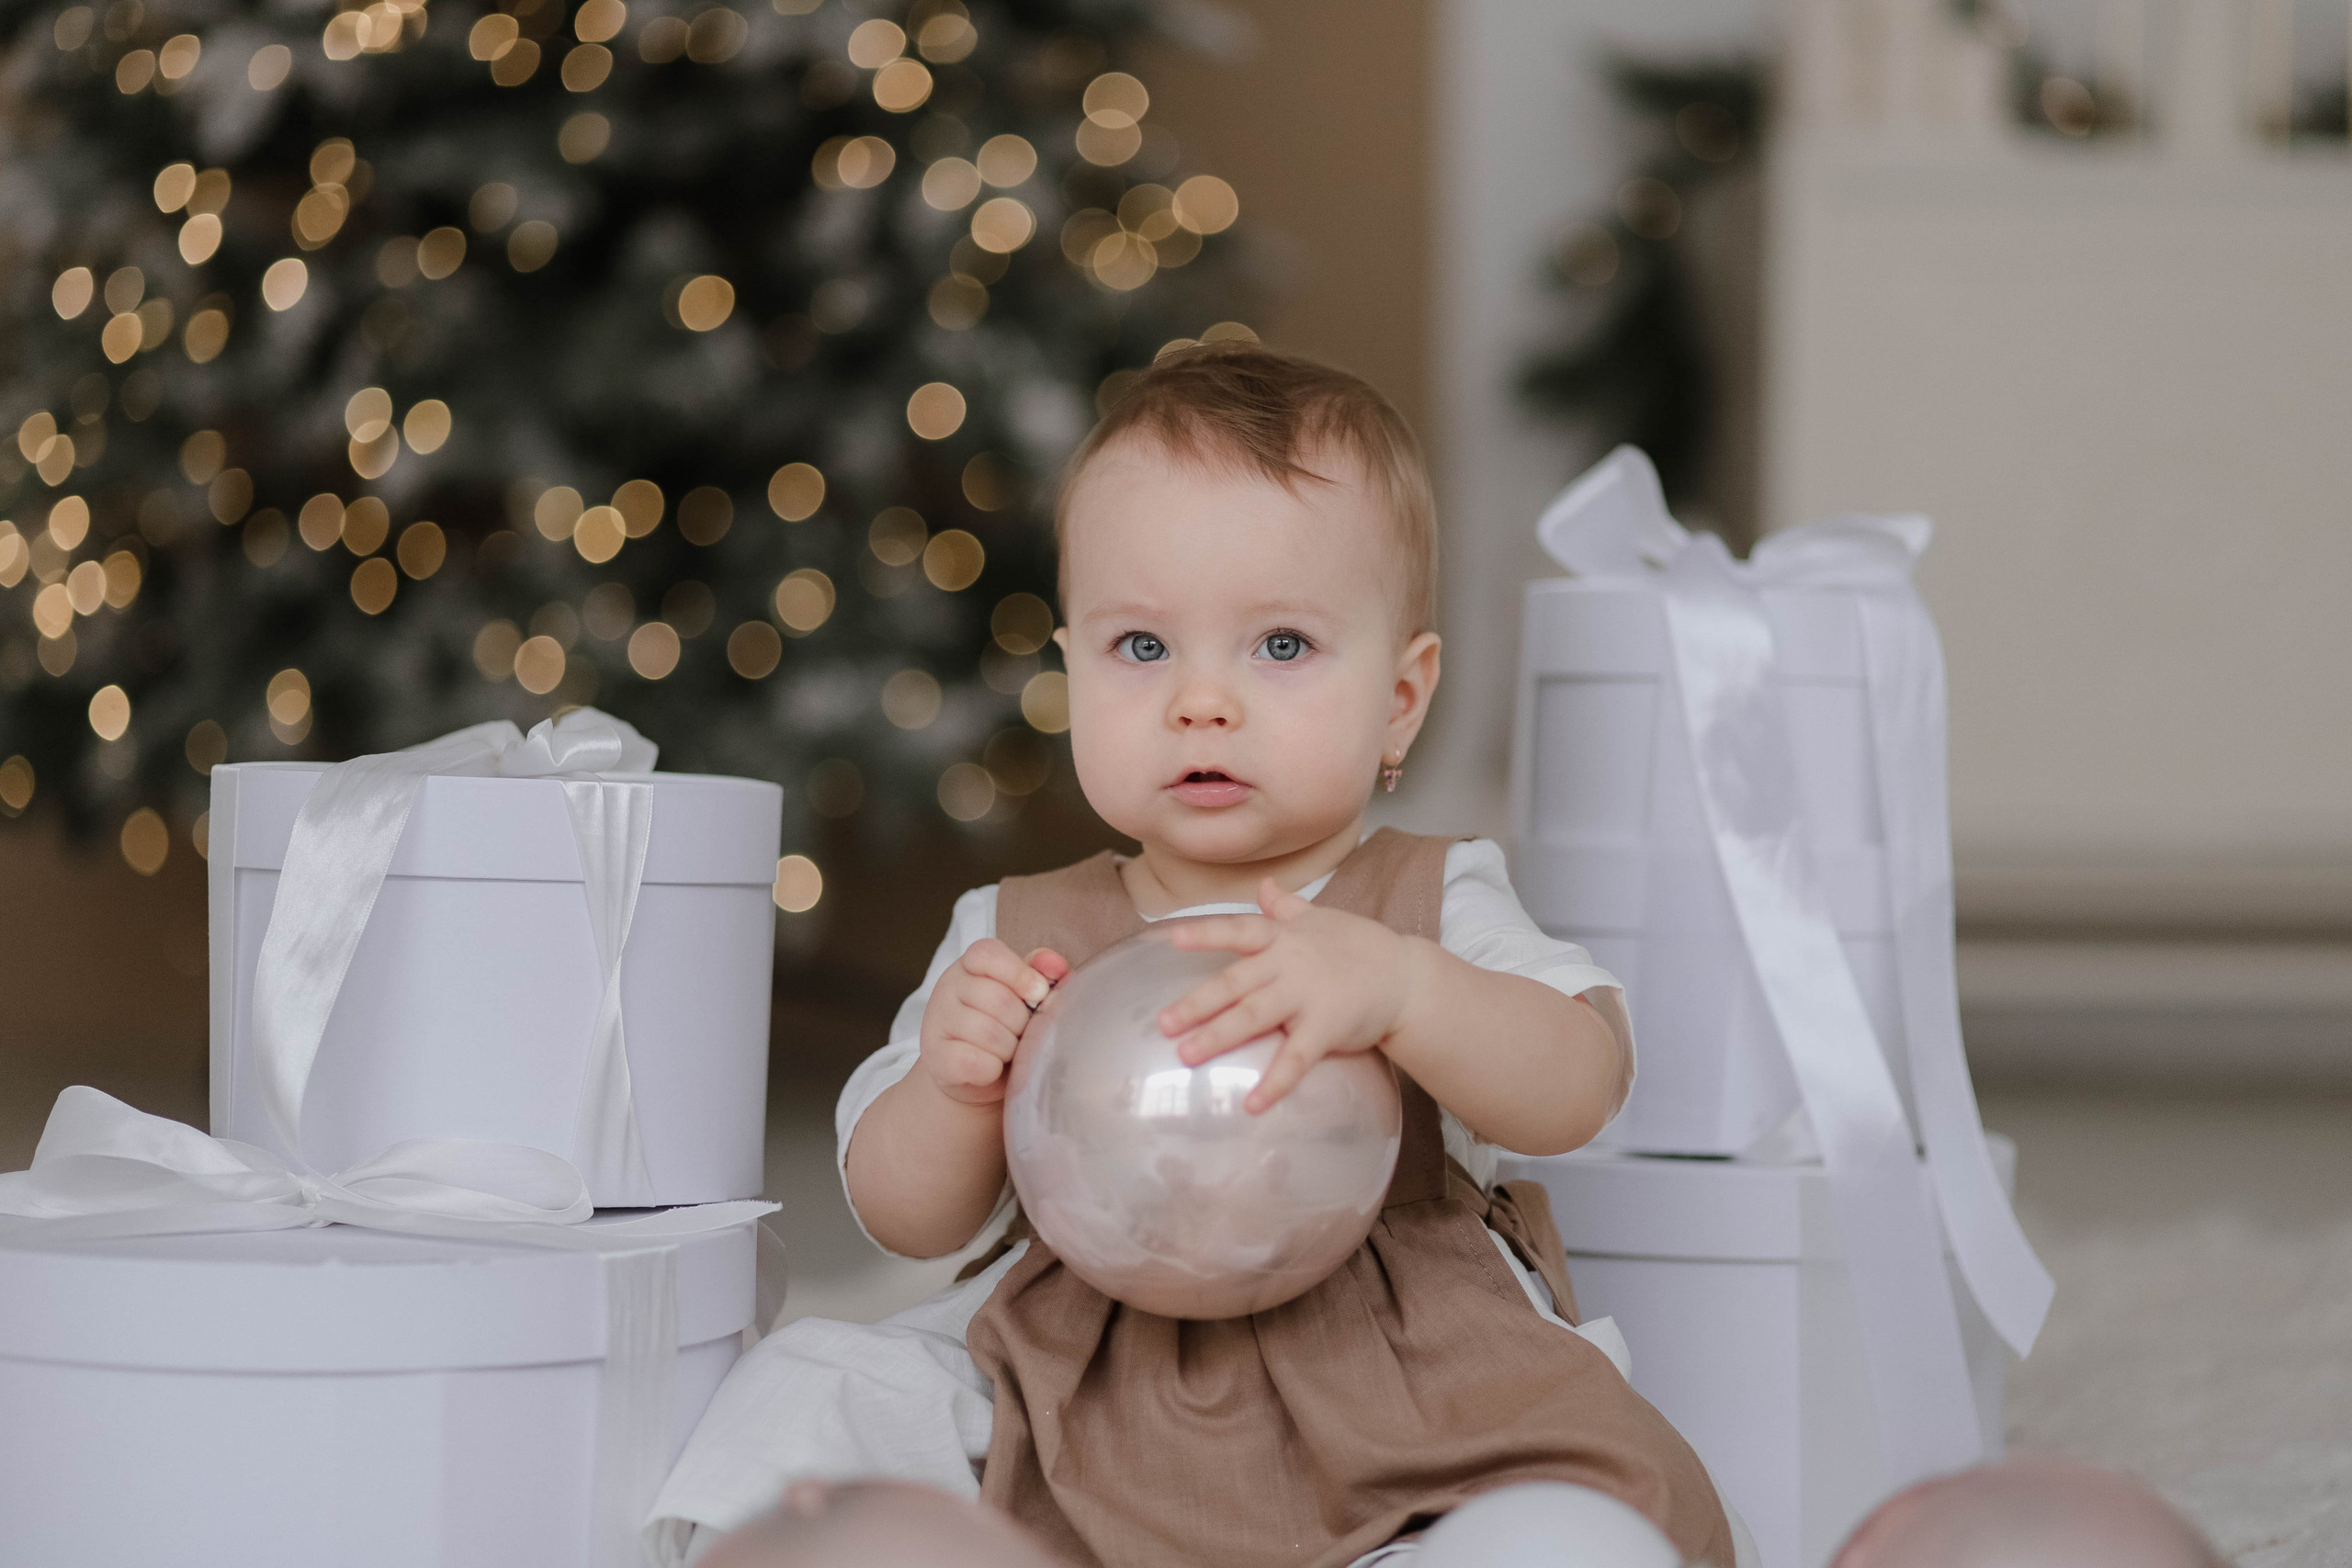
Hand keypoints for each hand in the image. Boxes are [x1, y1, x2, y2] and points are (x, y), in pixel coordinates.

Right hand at [917, 939, 1070, 1106]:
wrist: (974, 1075)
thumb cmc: (1004, 1028)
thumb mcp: (1022, 997)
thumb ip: (1040, 974)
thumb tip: (1057, 966)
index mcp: (970, 965)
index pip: (988, 954)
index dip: (1019, 973)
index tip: (1039, 993)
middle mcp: (948, 987)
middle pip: (998, 998)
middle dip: (1021, 1023)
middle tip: (1021, 1033)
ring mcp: (937, 1021)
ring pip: (987, 1033)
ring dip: (1009, 1049)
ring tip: (1007, 1052)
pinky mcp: (935, 1058)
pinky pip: (972, 1061)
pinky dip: (991, 1069)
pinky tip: (992, 1068)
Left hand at [1158, 878, 1415, 1113]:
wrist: (1406, 976)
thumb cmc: (1360, 946)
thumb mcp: (1321, 919)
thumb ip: (1286, 908)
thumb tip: (1263, 885)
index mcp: (1284, 937)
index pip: (1238, 930)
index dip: (1205, 933)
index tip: (1172, 938)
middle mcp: (1290, 964)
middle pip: (1235, 983)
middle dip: (1197, 1003)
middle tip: (1163, 1024)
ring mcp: (1308, 996)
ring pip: (1255, 1017)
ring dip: (1219, 1036)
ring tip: (1187, 1055)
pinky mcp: (1329, 1027)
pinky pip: (1297, 1058)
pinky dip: (1275, 1082)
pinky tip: (1251, 1104)